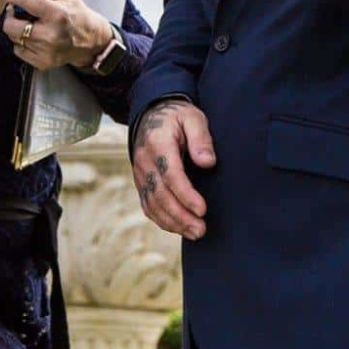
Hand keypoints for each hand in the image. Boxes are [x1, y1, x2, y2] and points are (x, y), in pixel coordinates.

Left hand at [5, 0, 111, 71]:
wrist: (91, 42)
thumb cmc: (78, 14)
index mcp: (58, 14)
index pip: (25, 0)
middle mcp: (50, 35)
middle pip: (10, 24)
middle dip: (12, 15)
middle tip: (19, 11)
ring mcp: (45, 51)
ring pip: (13, 37)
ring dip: (17, 29)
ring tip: (29, 24)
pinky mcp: (41, 63)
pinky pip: (18, 50)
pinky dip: (22, 43)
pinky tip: (34, 37)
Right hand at [131, 98, 216, 239]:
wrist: (151, 115)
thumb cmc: (177, 117)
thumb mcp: (192, 118)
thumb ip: (201, 138)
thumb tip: (208, 163)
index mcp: (158, 143)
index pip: (171, 175)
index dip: (186, 195)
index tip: (202, 209)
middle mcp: (145, 162)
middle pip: (160, 195)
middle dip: (181, 216)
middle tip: (201, 229)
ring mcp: (140, 174)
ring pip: (153, 205)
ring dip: (173, 223)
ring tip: (195, 233)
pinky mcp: (141, 184)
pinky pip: (148, 206)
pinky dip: (163, 220)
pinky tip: (180, 228)